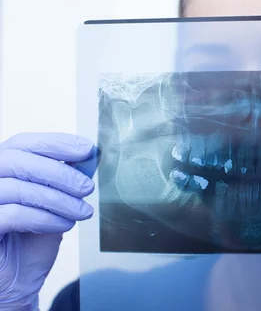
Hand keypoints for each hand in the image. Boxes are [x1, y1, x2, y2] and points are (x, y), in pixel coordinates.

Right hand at [0, 133, 96, 308]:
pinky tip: (64, 224)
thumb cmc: (32, 239)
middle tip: (87, 187)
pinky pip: (13, 214)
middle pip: (18, 160)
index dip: (57, 143)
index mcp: (2, 169)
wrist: (19, 280)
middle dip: (60, 172)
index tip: (87, 149)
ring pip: (18, 187)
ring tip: (81, 211)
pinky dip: (46, 218)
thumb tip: (88, 155)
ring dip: (59, 199)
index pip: (23, 143)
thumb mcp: (55, 201)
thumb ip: (66, 178)